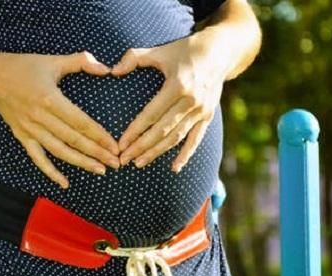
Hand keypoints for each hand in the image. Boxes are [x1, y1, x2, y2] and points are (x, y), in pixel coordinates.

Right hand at [0, 51, 119, 188]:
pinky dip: (51, 172)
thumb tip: (106, 68)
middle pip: (73, 140)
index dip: (99, 136)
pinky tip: (65, 183)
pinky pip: (38, 158)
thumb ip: (81, 61)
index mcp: (50, 99)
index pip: (80, 122)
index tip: (114, 146)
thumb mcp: (53, 60)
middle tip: (115, 163)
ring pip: (59, 151)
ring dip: (80, 163)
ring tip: (100, 170)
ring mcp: (30, 129)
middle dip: (96, 153)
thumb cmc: (24, 67)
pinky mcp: (22, 136)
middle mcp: (40, 117)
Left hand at [111, 32, 228, 172]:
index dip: (135, 131)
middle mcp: (191, 101)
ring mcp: (201, 111)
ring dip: (157, 152)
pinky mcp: (208, 116)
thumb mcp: (160, 51)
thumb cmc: (184, 51)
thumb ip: (134, 58)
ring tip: (140, 163)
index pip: (151, 114)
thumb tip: (113, 71)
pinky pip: (196, 140)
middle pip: (162, 130)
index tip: (121, 144)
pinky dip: (186, 155)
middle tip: (124, 159)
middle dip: (142, 146)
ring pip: (176, 137)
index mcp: (177, 85)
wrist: (219, 52)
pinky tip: (174, 168)